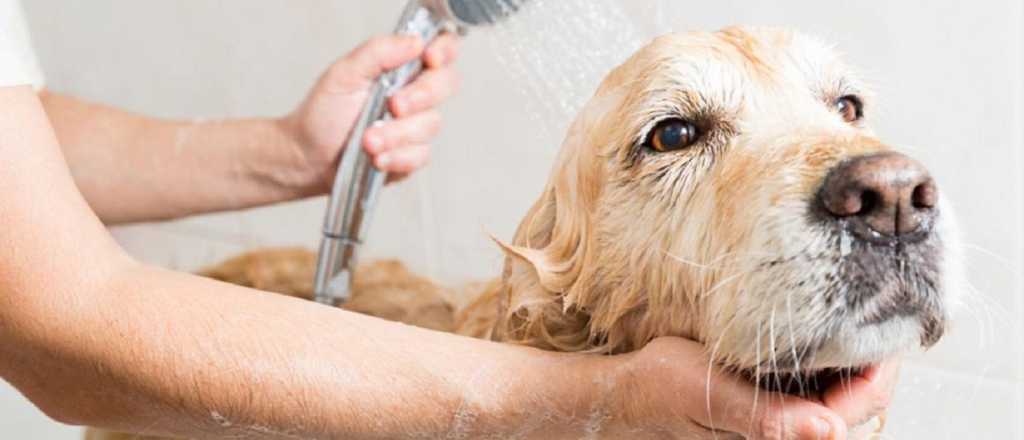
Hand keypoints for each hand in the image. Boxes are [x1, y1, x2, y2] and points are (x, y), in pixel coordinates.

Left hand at [282, 33, 459, 189]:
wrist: (308, 156)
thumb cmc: (323, 113)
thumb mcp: (344, 74)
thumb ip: (378, 52)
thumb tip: (414, 41)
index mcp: (401, 67)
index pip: (441, 49)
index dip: (444, 51)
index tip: (429, 59)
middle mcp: (414, 93)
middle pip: (446, 84)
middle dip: (420, 96)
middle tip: (393, 106)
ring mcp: (415, 125)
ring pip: (430, 124)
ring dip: (397, 134)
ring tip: (367, 140)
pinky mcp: (412, 155)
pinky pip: (420, 155)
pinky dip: (397, 157)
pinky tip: (377, 157)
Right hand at [595, 338, 898, 438]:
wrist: (629, 391)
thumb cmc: (661, 391)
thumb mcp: (709, 392)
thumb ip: (767, 417)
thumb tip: (828, 431)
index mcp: (779, 438)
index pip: (861, 403)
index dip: (881, 362)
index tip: (887, 316)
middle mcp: (789, 435)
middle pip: (862, 400)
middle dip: (872, 356)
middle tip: (879, 305)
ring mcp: (785, 422)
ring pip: (846, 392)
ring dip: (852, 357)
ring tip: (855, 313)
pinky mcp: (777, 409)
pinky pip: (823, 388)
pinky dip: (830, 359)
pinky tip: (820, 333)